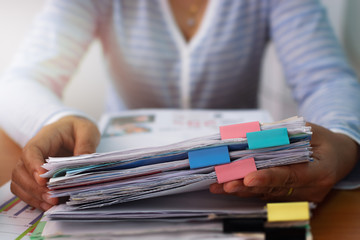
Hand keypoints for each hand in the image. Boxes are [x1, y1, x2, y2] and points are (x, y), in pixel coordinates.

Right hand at [10, 116, 99, 210]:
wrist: (73, 130)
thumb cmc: (78, 129)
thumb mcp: (87, 131)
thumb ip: (86, 145)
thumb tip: (84, 163)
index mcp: (45, 138)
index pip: (32, 151)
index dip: (34, 166)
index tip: (43, 179)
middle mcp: (32, 152)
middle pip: (21, 170)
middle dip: (35, 187)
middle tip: (53, 198)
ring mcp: (30, 165)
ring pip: (20, 182)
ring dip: (33, 196)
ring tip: (51, 204)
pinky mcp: (34, 176)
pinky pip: (26, 190)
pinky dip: (34, 199)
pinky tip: (48, 206)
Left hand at [210, 123, 358, 202]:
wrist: (339, 157)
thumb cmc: (323, 140)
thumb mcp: (308, 130)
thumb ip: (282, 135)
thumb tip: (251, 134)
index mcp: (320, 171)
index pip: (291, 176)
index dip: (268, 177)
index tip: (247, 178)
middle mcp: (311, 189)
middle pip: (274, 189)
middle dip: (246, 186)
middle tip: (223, 183)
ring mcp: (302, 197)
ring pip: (268, 195)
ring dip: (242, 190)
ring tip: (219, 185)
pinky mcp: (292, 198)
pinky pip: (268, 195)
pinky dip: (249, 190)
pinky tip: (229, 186)